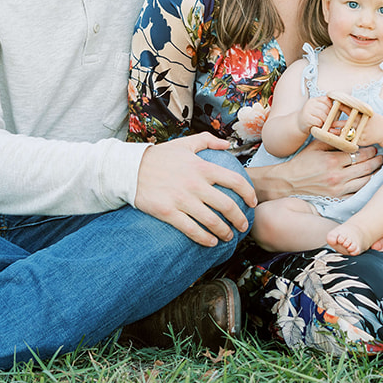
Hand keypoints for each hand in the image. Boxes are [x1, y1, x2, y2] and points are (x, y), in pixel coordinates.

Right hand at [134, 134, 256, 246]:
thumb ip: (207, 140)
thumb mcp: (184, 143)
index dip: (248, 193)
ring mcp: (182, 200)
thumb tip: (227, 144)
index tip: (252, 202)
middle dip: (239, 219)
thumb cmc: (159, 157)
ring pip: (211, 221)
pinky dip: (205, 238)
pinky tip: (211, 242)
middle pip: (227, 206)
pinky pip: (191, 230)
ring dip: (224, 232)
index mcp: (202, 167)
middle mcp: (195, 184)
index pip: (235, 181)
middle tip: (243, 226)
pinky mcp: (168, 212)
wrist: (130, 169)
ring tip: (228, 236)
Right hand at [254, 142, 382, 200]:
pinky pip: (357, 194)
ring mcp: (338, 189)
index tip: (374, 147)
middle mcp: (337, 175)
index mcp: (332, 160)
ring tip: (380, 169)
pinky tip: (370, 182)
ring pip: (364, 181)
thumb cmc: (302, 162)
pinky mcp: (336, 199)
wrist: (289, 182)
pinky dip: (366, 188)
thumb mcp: (316, 145)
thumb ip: (333, 139)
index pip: (359, 154)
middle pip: (365, 167)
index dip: (370, 150)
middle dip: (376, 161)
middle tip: (382, 157)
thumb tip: (350, 133)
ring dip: (375, 174)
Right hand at [296, 96, 332, 135]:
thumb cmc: (312, 117)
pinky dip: (320, 125)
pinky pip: (318, 121)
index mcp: (315, 99)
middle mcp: (310, 103)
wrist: (298, 123)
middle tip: (328, 121)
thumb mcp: (318, 109)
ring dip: (325, 121)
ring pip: (322, 115)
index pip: (327, 100)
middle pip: (326, 108)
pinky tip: (317, 126)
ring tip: (323, 124)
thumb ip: (326, 107)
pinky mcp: (306, 118)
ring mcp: (307, 110)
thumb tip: (340, 108)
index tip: (330, 113)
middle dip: (329, 116)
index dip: (331, 107)